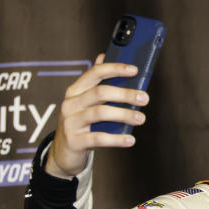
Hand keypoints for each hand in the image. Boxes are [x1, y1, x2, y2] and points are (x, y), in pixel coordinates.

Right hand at [46, 53, 149, 177]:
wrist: (64, 152)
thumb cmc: (81, 124)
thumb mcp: (86, 103)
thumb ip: (97, 83)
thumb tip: (103, 56)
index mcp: (75, 91)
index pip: (95, 73)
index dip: (115, 69)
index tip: (135, 70)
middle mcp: (70, 103)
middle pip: (100, 93)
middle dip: (125, 94)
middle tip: (144, 98)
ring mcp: (70, 122)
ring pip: (100, 113)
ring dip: (124, 115)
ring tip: (141, 118)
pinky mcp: (74, 141)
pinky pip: (98, 138)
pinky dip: (116, 139)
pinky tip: (130, 140)